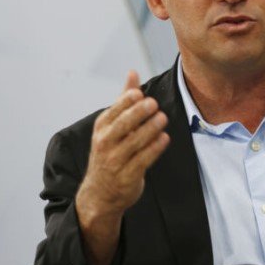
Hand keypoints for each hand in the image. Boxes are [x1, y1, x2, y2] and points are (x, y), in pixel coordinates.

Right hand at [76, 71, 169, 264]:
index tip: (140, 94)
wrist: (100, 193)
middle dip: (138, 113)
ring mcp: (116, 161)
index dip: (127, 101)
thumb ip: (123, 99)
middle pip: (123, 125)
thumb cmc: (109, 152)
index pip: (114, 110)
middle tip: (154, 104)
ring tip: (162, 118)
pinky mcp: (128, 176)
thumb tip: (133, 72)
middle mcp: (106, 143)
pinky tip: (164, 138)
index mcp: (102, 127)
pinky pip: (143, 159)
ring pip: (135, 142)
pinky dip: (154, 148)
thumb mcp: (111, 125)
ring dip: (150, 129)